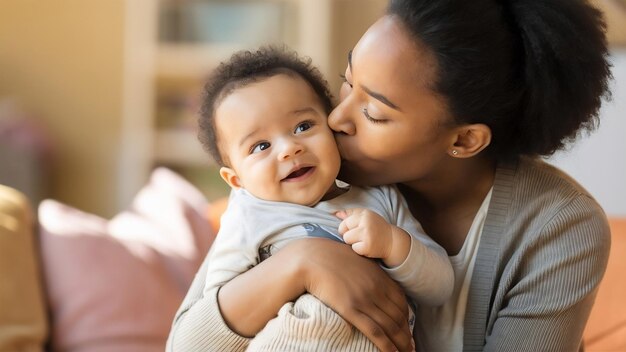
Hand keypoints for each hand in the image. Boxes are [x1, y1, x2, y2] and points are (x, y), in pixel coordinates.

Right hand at [286, 238, 413, 351]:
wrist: (313, 258)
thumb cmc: (332, 257)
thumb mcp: (358, 261)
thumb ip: (370, 273)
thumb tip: (375, 282)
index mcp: (380, 277)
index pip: (402, 303)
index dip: (407, 320)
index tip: (407, 331)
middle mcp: (377, 289)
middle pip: (399, 317)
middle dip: (407, 336)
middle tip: (410, 348)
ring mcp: (365, 300)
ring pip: (390, 327)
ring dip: (401, 344)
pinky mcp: (351, 310)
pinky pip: (374, 331)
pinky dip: (386, 345)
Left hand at [336, 208, 392, 257]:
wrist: (392, 241)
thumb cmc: (376, 227)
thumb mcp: (366, 216)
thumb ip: (351, 213)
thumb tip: (336, 213)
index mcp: (364, 214)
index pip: (344, 222)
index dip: (347, 228)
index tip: (355, 229)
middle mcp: (366, 223)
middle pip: (344, 232)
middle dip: (349, 235)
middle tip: (360, 236)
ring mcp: (367, 235)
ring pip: (347, 240)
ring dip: (353, 242)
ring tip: (363, 240)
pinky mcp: (367, 246)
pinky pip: (354, 249)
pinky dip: (359, 250)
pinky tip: (367, 246)